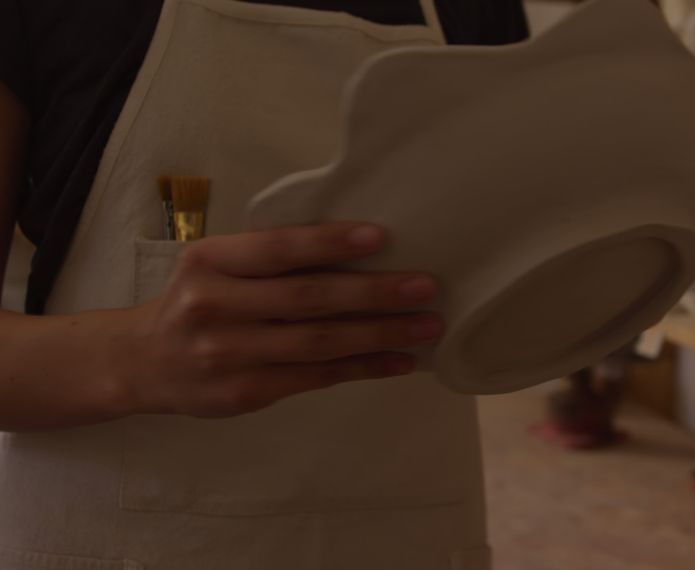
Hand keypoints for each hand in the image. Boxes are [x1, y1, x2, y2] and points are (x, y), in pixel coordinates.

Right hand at [116, 222, 439, 418]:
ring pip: (318, 343)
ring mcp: (229, 355)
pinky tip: (399, 361)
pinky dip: (363, 369)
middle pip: (308, 299)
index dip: (330, 242)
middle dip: (373, 293)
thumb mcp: (217, 265)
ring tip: (426, 325)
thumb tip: (362, 247)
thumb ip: (271, 258)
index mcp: (210, 260)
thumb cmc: (199, 299)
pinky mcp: (246, 393)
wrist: (142, 362)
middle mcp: (215, 306)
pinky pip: (316, 378)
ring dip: (380, 334)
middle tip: (425, 286)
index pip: (279, 249)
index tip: (382, 237)